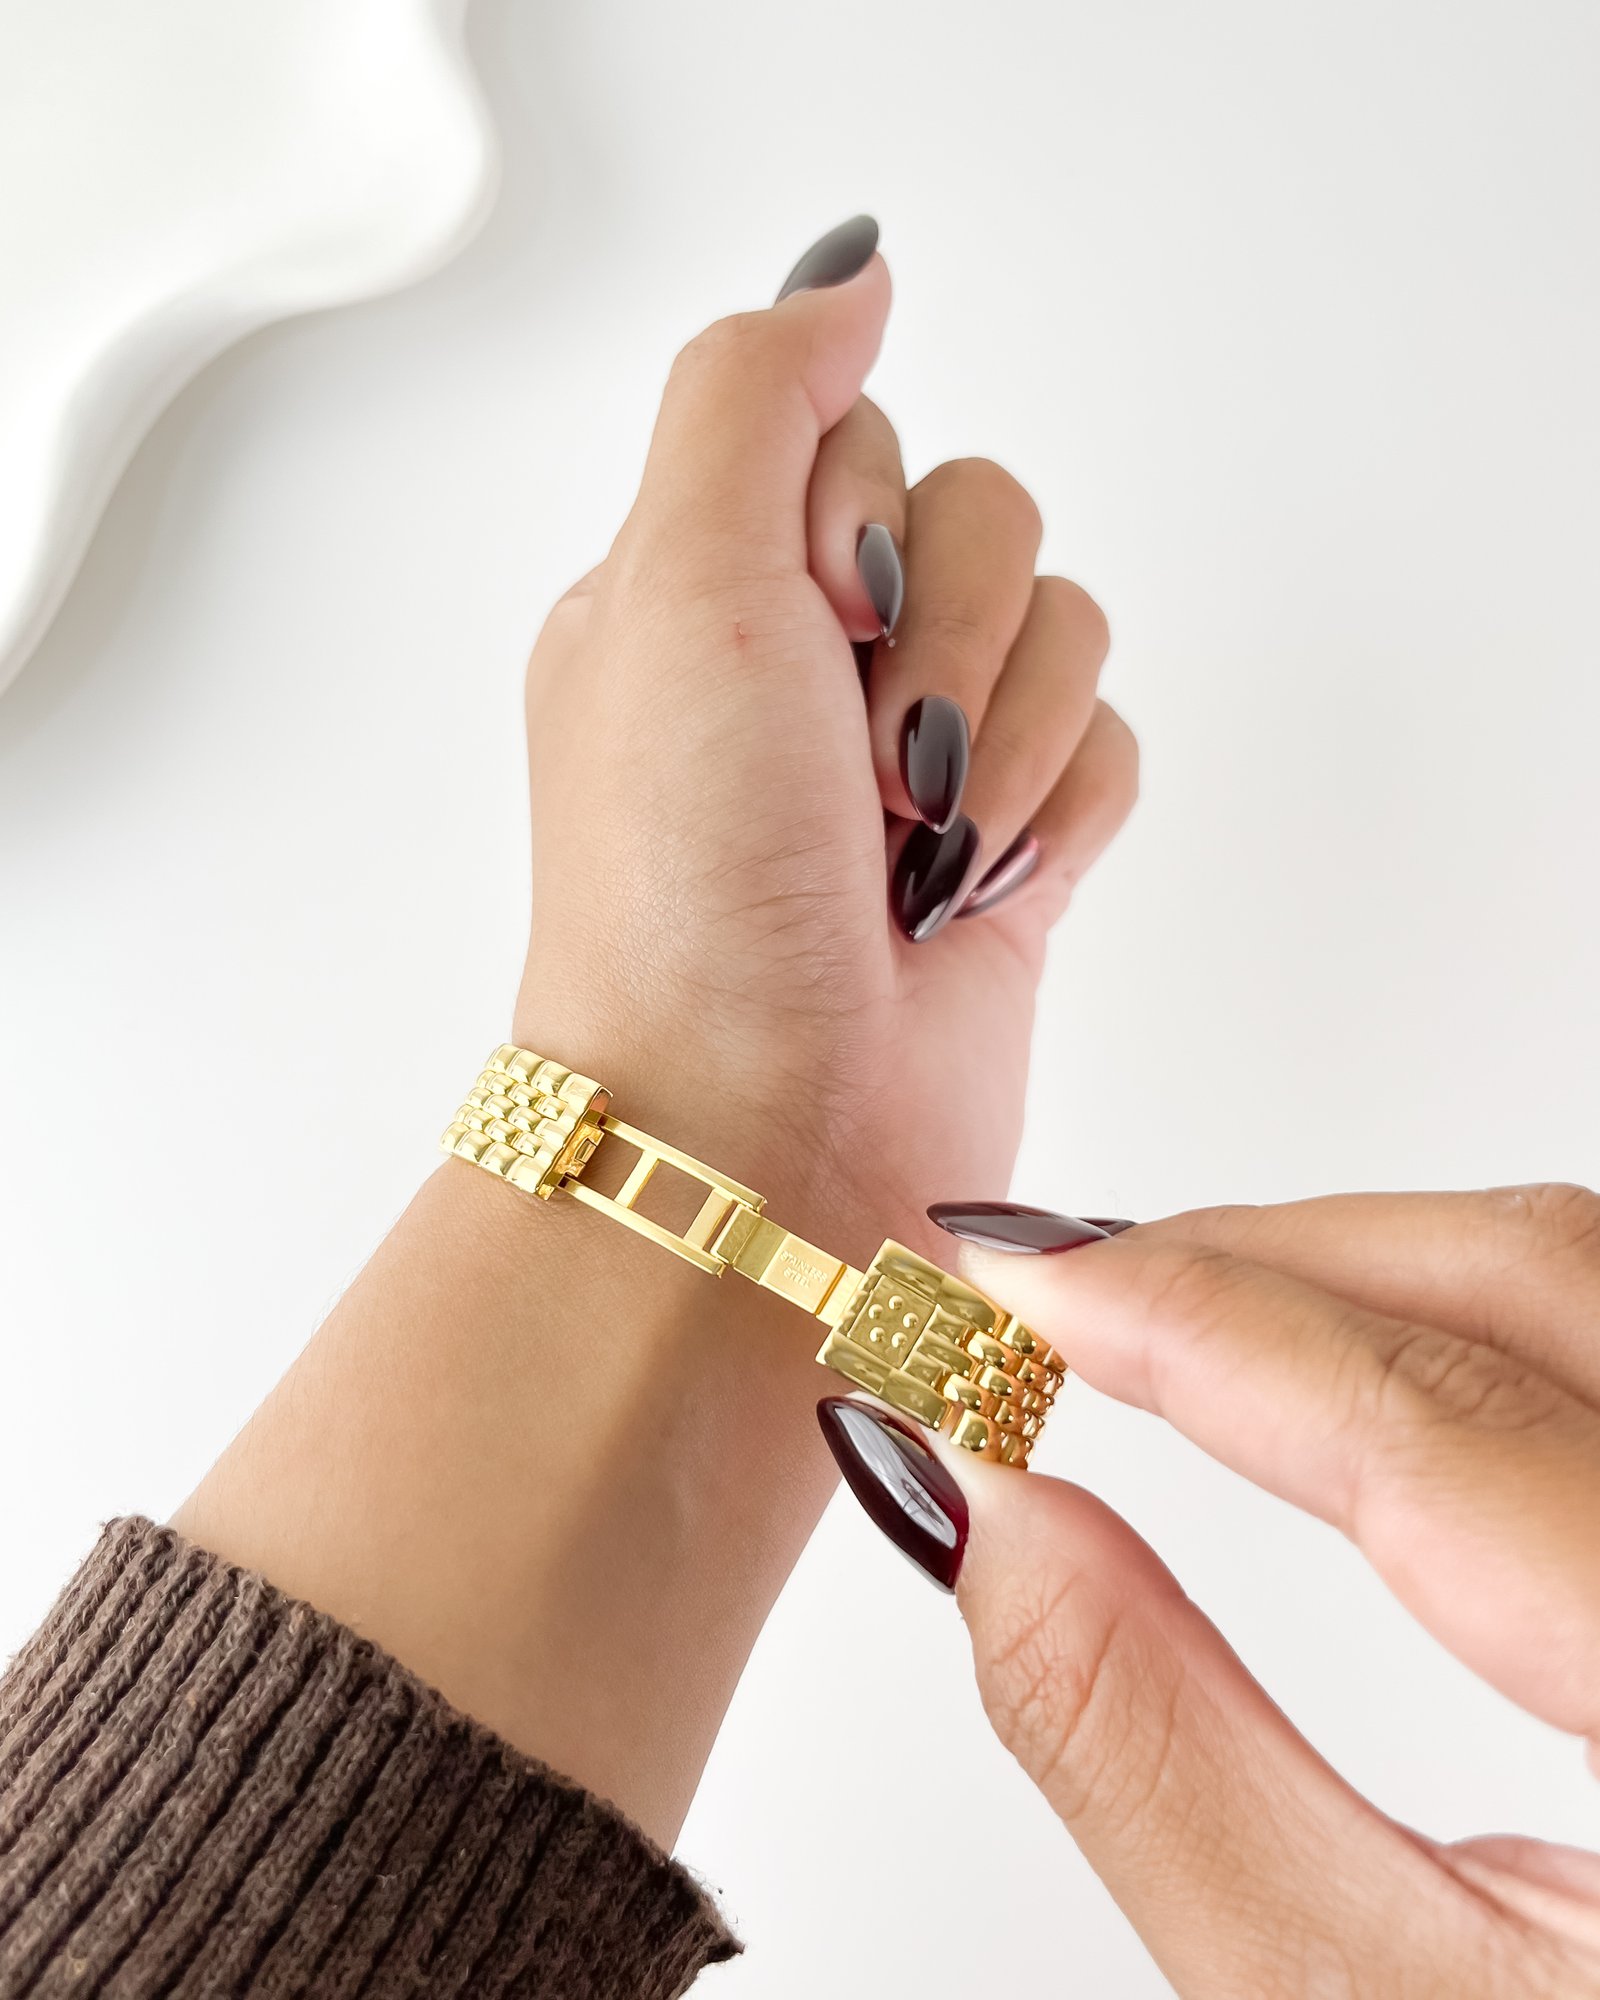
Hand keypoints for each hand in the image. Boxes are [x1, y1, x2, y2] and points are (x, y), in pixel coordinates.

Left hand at [175, 221, 1135, 1845]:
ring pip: (1065, 630)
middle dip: (947, 643)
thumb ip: (756, 388)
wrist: (760, 1130)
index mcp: (704, 584)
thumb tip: (855, 276)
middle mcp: (811, 663)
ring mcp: (917, 762)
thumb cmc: (688, 880)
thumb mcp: (675, 577)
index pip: (860, 430)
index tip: (810, 633)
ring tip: (918, 858)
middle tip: (869, 772)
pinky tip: (978, 900)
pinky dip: (1058, 820)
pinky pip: (1110, 748)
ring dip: (1005, 744)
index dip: (864, 521)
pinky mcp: (1009, 852)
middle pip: (985, 517)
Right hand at [824, 1186, 1599, 1993]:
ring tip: (1162, 1308)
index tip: (1014, 1292)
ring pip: (1582, 1282)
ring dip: (1352, 1264)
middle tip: (1056, 1287)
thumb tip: (984, 1514)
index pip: (1437, 1430)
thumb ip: (1152, 1753)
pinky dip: (1446, 1314)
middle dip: (1259, 1258)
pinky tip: (1329, 1346)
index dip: (1195, 1325)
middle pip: (1534, 1281)